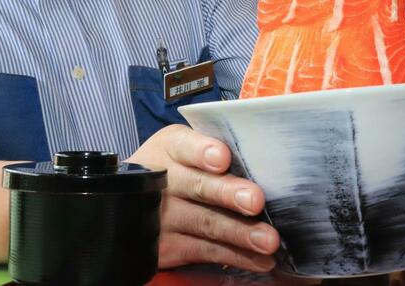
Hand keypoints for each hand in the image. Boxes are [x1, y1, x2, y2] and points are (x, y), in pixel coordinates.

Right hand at [129, 125, 278, 270]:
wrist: (137, 201)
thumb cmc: (181, 168)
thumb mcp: (187, 148)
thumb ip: (215, 151)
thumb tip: (264, 161)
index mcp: (171, 148)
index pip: (185, 146)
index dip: (202, 151)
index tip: (222, 158)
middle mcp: (164, 182)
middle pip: (197, 186)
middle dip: (227, 194)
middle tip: (255, 200)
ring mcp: (164, 217)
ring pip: (206, 223)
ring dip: (240, 233)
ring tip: (267, 239)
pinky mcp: (168, 248)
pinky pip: (207, 252)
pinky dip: (238, 256)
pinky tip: (260, 259)